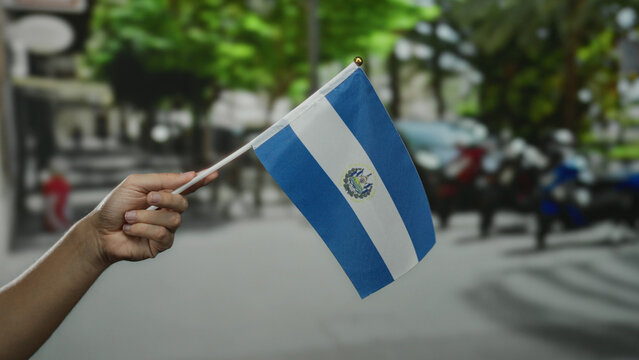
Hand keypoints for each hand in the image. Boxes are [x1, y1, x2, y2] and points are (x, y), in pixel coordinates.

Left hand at [84, 171, 217, 267]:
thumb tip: (189, 175)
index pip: (187, 187)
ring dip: (146, 217)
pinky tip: (131, 230)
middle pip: (183, 203)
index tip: (213, 173)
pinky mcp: (161, 244)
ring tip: (129, 218)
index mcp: (163, 194)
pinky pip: (163, 234)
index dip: (201, 181)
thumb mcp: (135, 184)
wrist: (99, 232)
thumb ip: (162, 179)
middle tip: (149, 198)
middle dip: (166, 199)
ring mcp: (166, 229)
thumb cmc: (115, 206)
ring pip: (172, 220)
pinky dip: (143, 229)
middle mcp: (168, 211)